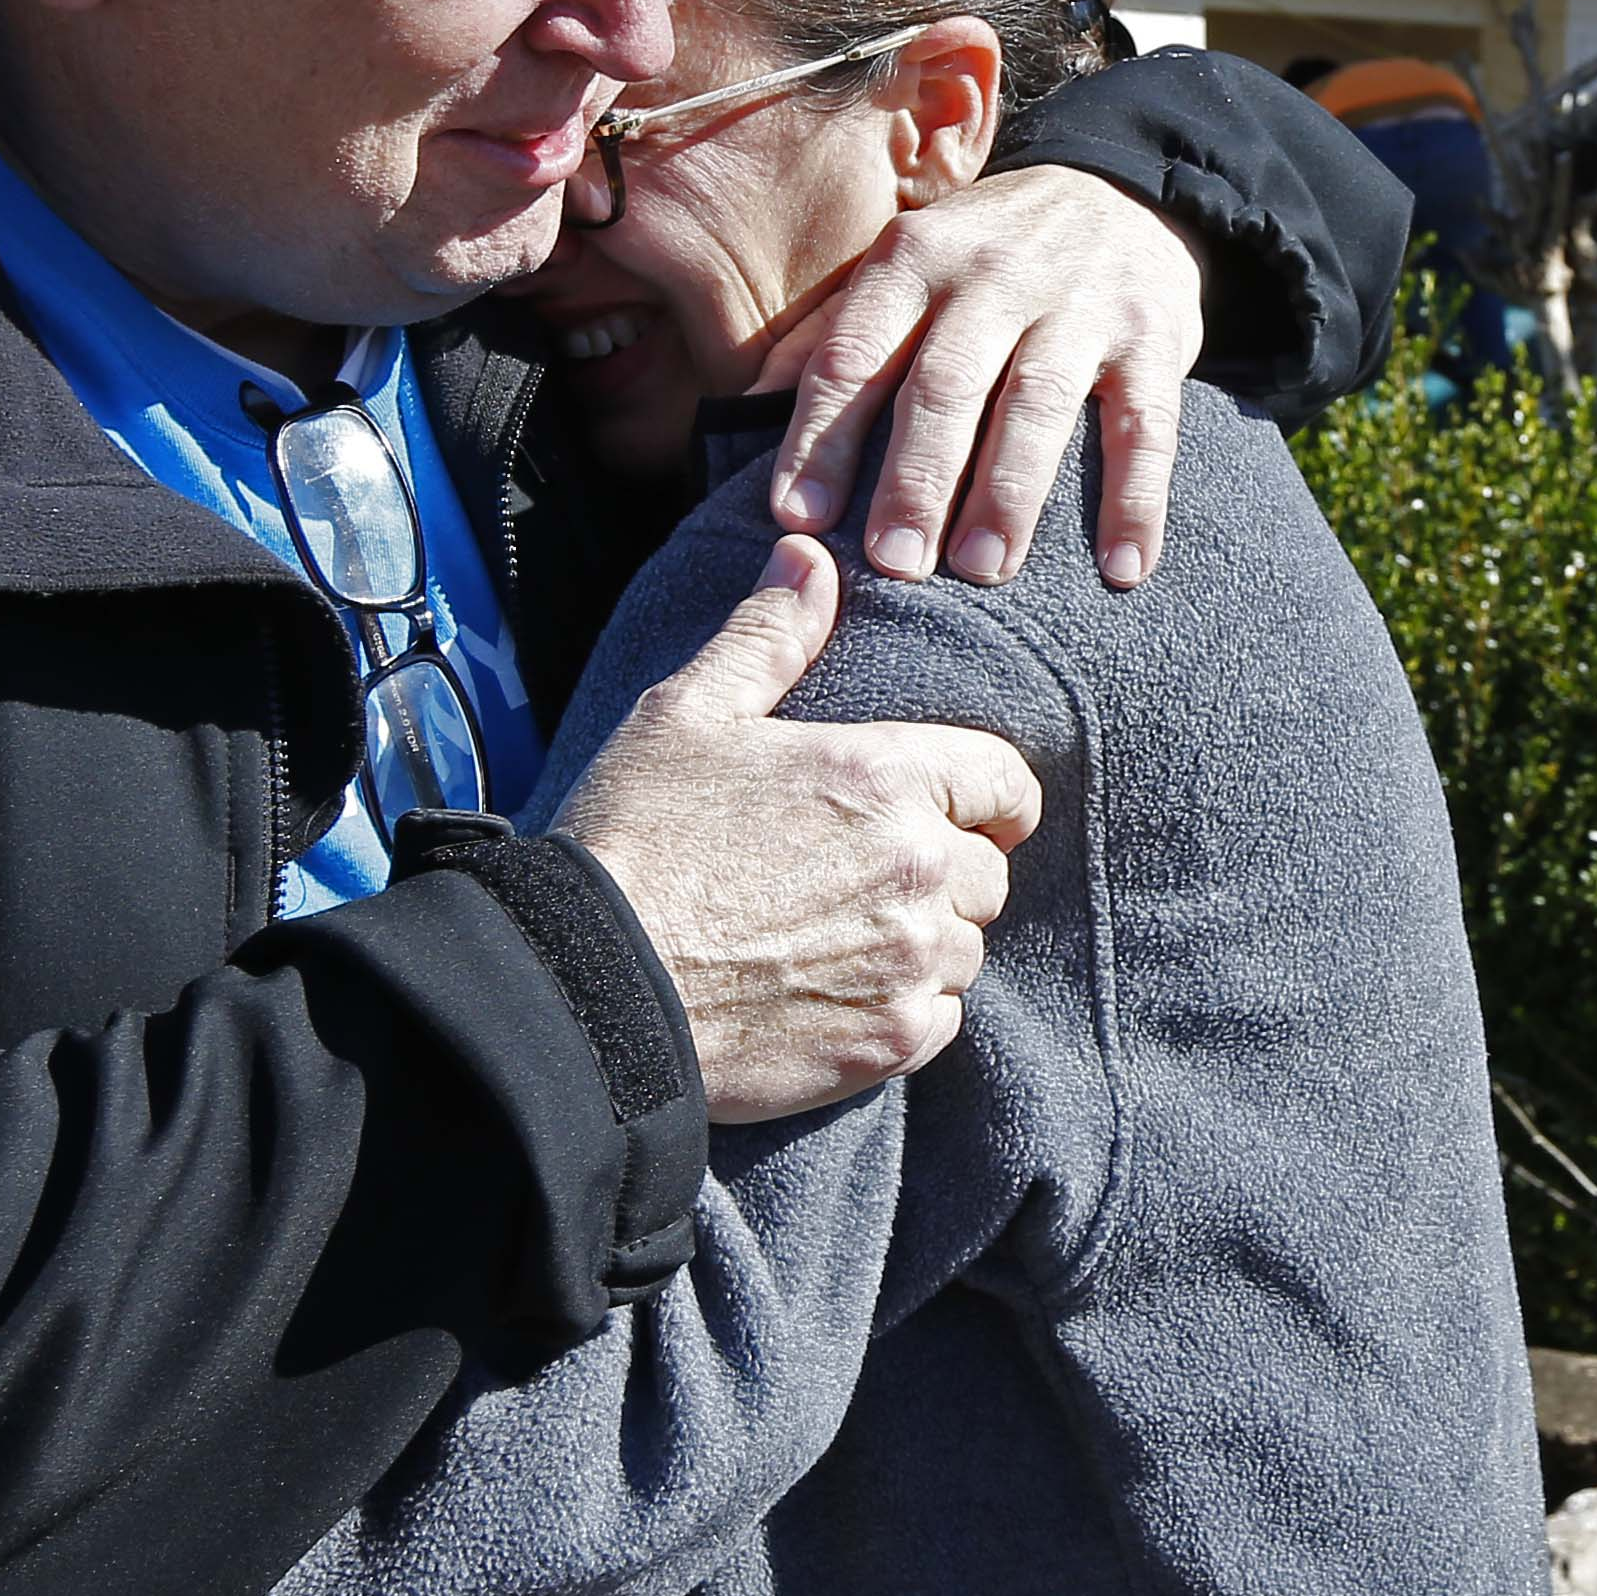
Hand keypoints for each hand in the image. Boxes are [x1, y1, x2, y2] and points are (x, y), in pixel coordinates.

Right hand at [551, 535, 1042, 1121]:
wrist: (589, 985)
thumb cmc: (635, 839)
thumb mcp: (690, 714)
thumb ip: (768, 634)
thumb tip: (809, 555)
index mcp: (886, 777)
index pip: (1006, 781)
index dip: (983, 795)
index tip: (949, 812)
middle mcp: (919, 867)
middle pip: (988, 871)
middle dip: (943, 872)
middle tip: (860, 880)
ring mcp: (911, 959)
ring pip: (964, 949)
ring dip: (921, 944)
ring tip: (838, 940)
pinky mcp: (890, 1040)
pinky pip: (940, 1020)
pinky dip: (901, 1011)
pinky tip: (833, 997)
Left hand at [761, 165, 1203, 590]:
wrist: (1121, 194)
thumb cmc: (983, 258)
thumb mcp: (904, 266)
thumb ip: (832, 333)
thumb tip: (741, 412)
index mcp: (914, 258)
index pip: (856, 353)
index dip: (822, 435)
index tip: (799, 516)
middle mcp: (992, 274)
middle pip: (945, 384)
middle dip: (916, 477)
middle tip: (894, 563)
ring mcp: (1079, 305)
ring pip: (1037, 404)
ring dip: (1009, 493)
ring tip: (984, 570)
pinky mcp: (1152, 339)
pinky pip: (1145, 428)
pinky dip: (1134, 500)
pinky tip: (1122, 570)